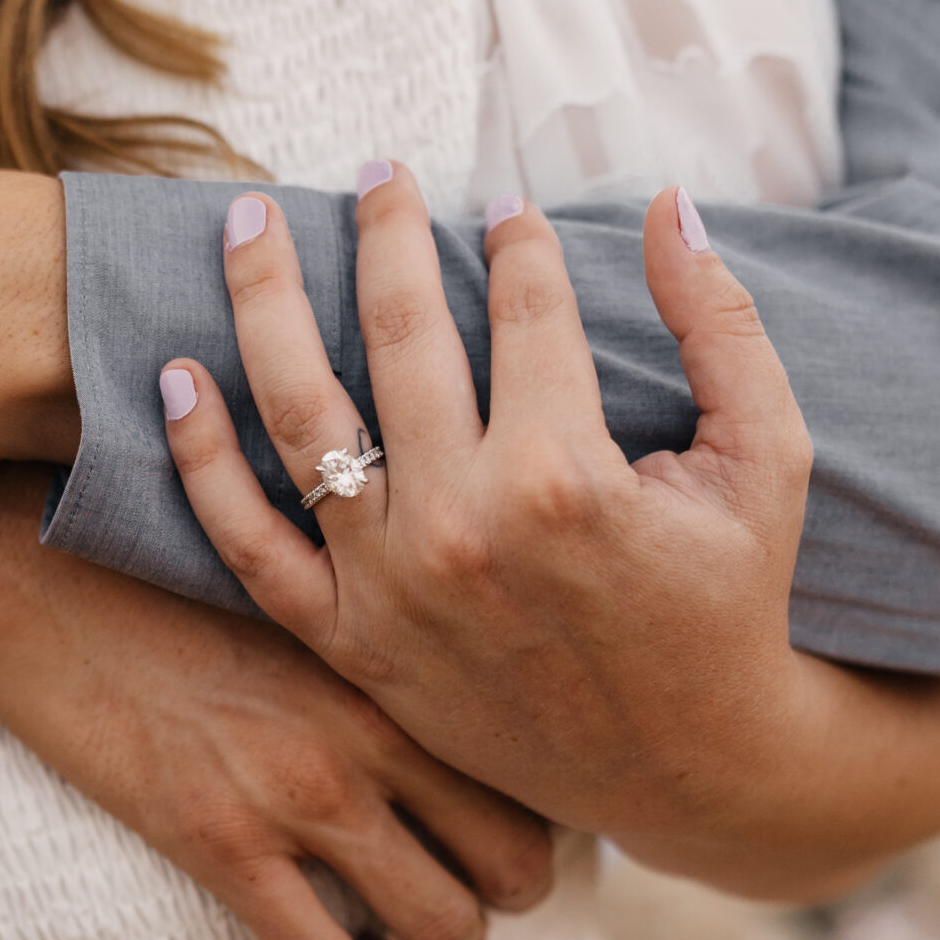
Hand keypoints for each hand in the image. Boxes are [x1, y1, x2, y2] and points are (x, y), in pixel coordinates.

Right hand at [0, 468, 556, 939]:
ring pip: (443, 927)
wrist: (25, 559)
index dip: (545, 803)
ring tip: (410, 930)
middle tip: (476, 887)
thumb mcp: (293, 573)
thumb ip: (371, 621)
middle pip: (520, 860)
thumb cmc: (150, 553)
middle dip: (510, 893)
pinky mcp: (216, 841)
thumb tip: (433, 656)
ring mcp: (297, 790)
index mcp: (395, 650)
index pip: (532, 756)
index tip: (517, 811)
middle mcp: (371, 725)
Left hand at [162, 173, 822, 862]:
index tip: (503, 208)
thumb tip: (672, 202)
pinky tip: (174, 374)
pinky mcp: (350, 642)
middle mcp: (462, 525)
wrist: (688, 767)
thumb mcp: (765, 461)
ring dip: (262, 304)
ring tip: (244, 226)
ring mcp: (392, 587)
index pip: (522, 311)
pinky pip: (248, 545)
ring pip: (301, 416)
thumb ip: (723, 327)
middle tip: (375, 172)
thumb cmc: (729, 603)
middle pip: (396, 336)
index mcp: (565, 475)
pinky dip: (198, 460)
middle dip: (383, 235)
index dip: (517, 243)